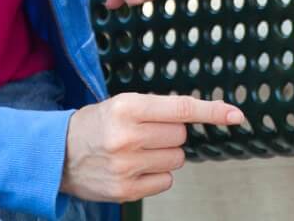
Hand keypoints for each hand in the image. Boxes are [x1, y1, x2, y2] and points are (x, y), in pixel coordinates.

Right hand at [61, 92, 243, 201]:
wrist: (58, 155)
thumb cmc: (96, 125)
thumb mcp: (122, 103)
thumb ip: (158, 108)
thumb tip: (201, 113)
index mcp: (127, 107)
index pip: (181, 109)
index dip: (212, 111)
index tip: (236, 114)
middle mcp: (128, 137)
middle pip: (181, 136)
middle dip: (169, 133)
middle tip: (145, 132)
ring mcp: (127, 166)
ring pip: (177, 159)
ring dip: (164, 154)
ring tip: (137, 151)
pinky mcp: (126, 190)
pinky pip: (166, 181)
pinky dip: (156, 174)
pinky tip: (135, 168)